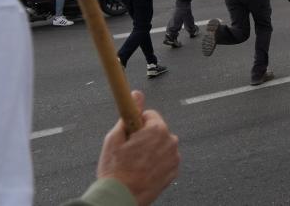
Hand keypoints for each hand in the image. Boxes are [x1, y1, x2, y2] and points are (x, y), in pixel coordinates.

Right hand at [97, 91, 179, 205]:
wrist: (121, 197)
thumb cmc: (115, 170)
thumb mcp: (115, 138)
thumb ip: (129, 113)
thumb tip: (136, 94)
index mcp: (157, 130)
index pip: (149, 115)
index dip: (137, 123)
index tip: (131, 129)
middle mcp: (170, 141)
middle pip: (157, 130)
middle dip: (145, 136)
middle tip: (130, 150)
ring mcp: (174, 157)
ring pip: (161, 145)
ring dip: (152, 149)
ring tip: (135, 162)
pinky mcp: (174, 171)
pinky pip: (166, 159)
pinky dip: (157, 162)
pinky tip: (144, 170)